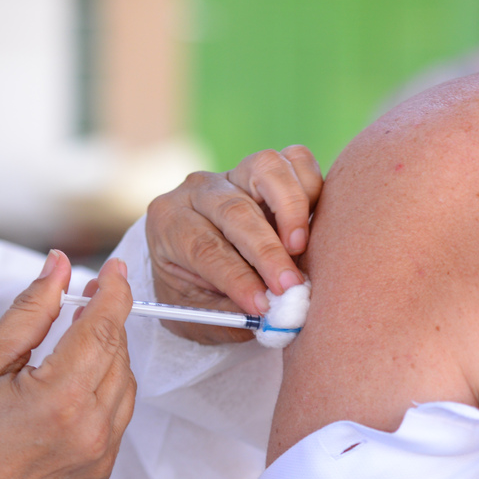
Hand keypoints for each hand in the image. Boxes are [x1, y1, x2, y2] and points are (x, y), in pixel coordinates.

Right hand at [0, 252, 135, 478]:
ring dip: (110, 354)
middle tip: (85, 298)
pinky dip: (107, 389)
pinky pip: (119, 416)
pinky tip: (78, 379)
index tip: (114, 268)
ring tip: (79, 336)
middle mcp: (90, 430)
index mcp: (59, 399)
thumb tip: (60, 266)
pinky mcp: (100, 471)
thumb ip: (30, 311)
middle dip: (107, 320)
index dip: (114, 292)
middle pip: (118, 354)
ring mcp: (99, 455)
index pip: (104, 329)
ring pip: (126, 384)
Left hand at [145, 145, 322, 343]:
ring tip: (300, 247)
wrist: (196, 264)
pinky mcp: (266, 169)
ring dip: (291, 209)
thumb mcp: (197, 314)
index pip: (204, 248)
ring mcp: (234, 173)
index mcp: (169, 224)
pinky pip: (296, 161)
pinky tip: (309, 225)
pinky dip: (310, 188)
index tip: (262, 305)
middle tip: (290, 285)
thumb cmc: (194, 293)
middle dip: (267, 252)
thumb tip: (273, 318)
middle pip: (236, 211)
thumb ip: (232, 317)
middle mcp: (199, 191)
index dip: (237, 278)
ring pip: (266, 168)